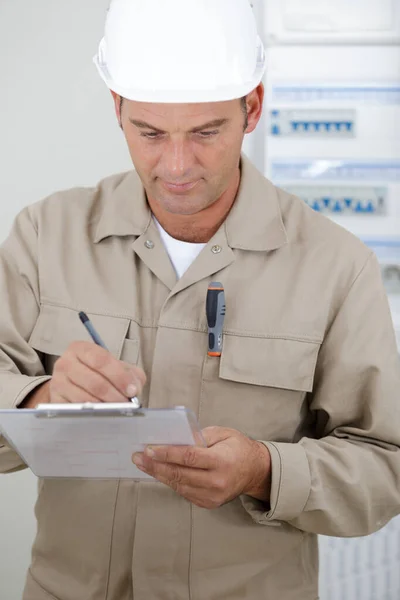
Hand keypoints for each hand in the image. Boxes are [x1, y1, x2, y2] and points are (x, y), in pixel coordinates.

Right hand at [22, 342, 145, 407]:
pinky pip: (76, 411)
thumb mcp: (115, 366)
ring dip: (105, 407)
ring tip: (117, 410)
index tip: (132, 390)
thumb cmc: (96, 373)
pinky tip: (102, 415)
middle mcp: (65, 363)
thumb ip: (130, 373)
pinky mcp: (55, 401)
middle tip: (127, 404)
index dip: (119, 376)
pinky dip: (92, 415)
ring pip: (85, 399)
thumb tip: (135, 388)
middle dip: (115, 395)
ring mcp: (57, 383)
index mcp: (81, 349)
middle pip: (94, 382)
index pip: (101, 360)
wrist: (71, 384)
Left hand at [132, 427, 270, 508]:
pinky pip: (184, 492)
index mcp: (221, 461)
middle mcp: (217, 481)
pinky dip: (171, 482)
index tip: (149, 449)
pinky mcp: (208, 503)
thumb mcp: (223, 433)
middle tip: (138, 457)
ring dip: (159, 474)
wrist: (255, 471)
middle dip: (155, 465)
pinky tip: (160, 473)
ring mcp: (212, 496)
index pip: (188, 457)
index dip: (166, 453)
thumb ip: (200, 435)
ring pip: (179, 485)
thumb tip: (176, 437)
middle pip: (179, 474)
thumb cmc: (239, 448)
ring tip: (144, 464)